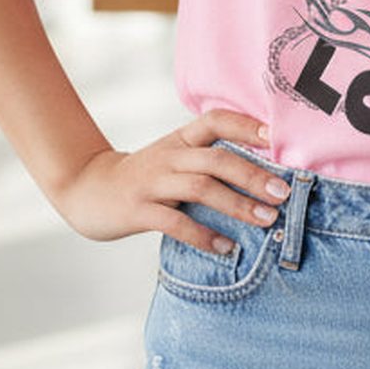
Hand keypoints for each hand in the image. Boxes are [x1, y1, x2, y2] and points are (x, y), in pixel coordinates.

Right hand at [52, 110, 289, 255]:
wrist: (86, 189)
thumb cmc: (143, 176)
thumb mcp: (173, 158)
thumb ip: (206, 160)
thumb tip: (262, 172)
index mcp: (180, 139)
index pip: (216, 121)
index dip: (246, 126)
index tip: (276, 138)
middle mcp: (169, 156)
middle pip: (216, 159)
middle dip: (253, 175)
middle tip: (283, 192)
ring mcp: (152, 183)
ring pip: (201, 188)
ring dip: (237, 204)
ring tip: (266, 220)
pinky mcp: (138, 210)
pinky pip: (175, 223)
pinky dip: (203, 235)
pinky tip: (226, 247)